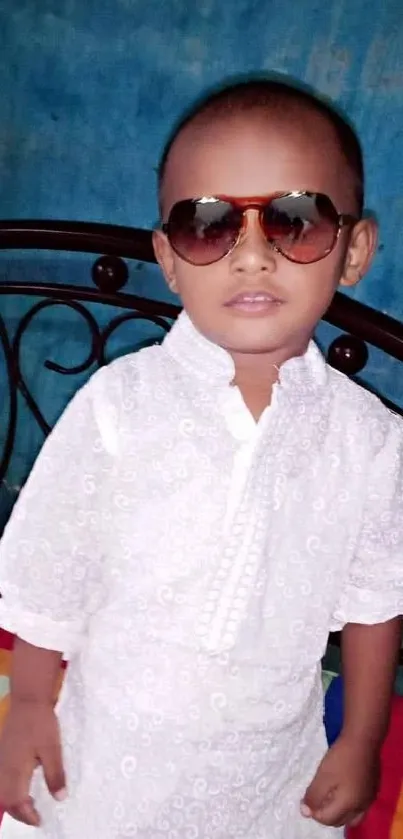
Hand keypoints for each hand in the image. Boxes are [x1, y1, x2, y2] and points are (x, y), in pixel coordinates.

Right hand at [0, 699, 65, 825]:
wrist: (28, 700)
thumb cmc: (42, 724)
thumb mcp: (53, 749)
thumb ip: (55, 774)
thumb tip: (59, 798)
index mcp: (16, 770)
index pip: (16, 802)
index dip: (27, 815)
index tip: (40, 820)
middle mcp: (4, 769)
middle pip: (4, 799)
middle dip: (17, 812)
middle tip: (35, 815)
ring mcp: (0, 760)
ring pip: (0, 790)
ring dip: (12, 801)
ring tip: (29, 803)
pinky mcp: (2, 753)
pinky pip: (1, 779)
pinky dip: (8, 789)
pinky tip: (21, 785)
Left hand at [301, 733, 379, 827]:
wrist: (363, 739)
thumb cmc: (341, 757)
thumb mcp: (323, 776)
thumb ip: (313, 796)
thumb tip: (305, 812)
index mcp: (349, 805)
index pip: (327, 819)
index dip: (314, 811)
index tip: (306, 798)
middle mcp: (362, 806)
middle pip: (340, 820)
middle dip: (326, 814)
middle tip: (316, 798)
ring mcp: (370, 798)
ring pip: (352, 815)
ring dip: (339, 811)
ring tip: (329, 795)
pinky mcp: (373, 789)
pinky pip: (360, 805)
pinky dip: (349, 804)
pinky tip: (342, 789)